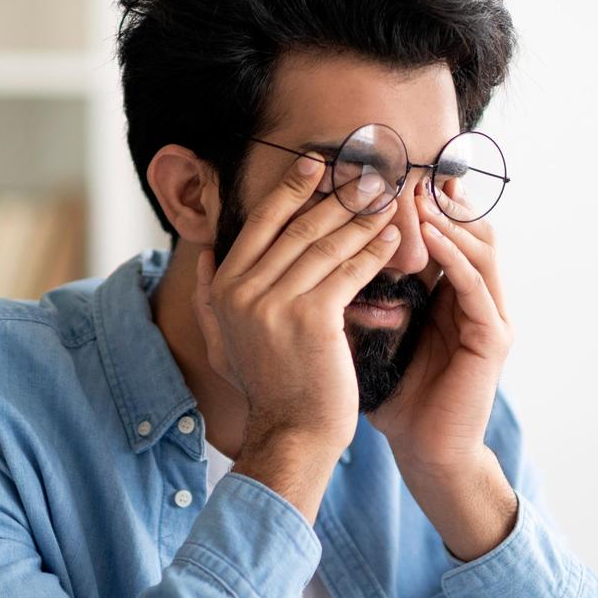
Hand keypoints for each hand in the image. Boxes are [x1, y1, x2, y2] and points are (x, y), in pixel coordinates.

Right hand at [193, 154, 401, 461]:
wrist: (292, 434)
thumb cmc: (269, 388)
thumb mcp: (224, 342)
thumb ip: (211, 296)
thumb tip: (206, 254)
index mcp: (225, 289)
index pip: (261, 224)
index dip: (291, 189)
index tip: (317, 164)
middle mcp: (244, 291)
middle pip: (297, 227)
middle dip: (335, 195)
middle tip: (366, 173)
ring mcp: (276, 304)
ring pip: (325, 246)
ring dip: (360, 218)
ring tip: (387, 199)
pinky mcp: (312, 319)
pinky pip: (348, 272)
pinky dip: (372, 252)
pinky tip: (392, 238)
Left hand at [370, 192, 514, 480]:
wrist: (424, 452)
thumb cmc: (396, 396)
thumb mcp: (371, 331)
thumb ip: (359, 291)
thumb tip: (311, 250)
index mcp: (451, 292)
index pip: (443, 230)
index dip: (418, 199)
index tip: (383, 172)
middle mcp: (478, 296)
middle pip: (469, 227)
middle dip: (439, 197)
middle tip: (405, 168)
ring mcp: (492, 315)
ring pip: (480, 247)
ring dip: (448, 218)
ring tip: (416, 193)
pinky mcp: (494, 338)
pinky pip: (477, 285)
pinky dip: (455, 256)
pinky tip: (431, 238)